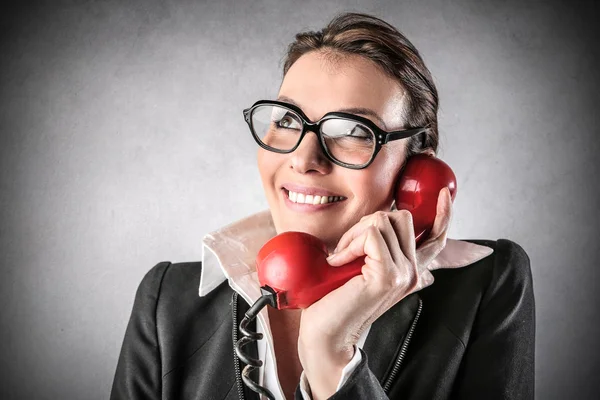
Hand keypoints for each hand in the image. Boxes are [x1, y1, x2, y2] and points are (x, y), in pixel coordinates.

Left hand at [297, 187, 452, 399]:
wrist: (325, 334)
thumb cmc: (334, 300)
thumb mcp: (360, 268)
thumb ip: (377, 249)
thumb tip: (378, 220)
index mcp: (410, 270)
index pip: (437, 238)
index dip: (443, 213)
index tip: (444, 194)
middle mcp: (413, 272)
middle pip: (400, 216)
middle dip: (367, 222)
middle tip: (347, 248)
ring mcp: (403, 274)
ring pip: (382, 221)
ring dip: (353, 233)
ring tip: (341, 258)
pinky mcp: (388, 276)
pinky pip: (370, 236)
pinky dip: (348, 244)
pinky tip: (338, 263)